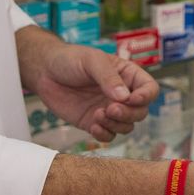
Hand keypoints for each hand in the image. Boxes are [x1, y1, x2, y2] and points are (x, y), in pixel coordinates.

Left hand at [32, 43, 157, 141]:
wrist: (44, 71)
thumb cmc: (69, 59)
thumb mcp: (91, 61)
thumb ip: (108, 77)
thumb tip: (124, 97)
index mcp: (127, 75)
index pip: (149, 89)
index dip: (146, 97)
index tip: (131, 99)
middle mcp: (122, 94)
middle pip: (140, 112)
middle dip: (128, 113)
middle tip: (110, 108)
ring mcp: (108, 110)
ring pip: (127, 126)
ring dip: (116, 125)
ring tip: (97, 115)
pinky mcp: (94, 122)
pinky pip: (108, 135)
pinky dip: (104, 134)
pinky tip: (93, 126)